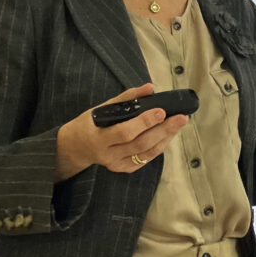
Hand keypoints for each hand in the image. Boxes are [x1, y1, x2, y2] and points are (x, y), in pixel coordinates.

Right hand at [55, 83, 189, 179]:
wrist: (74, 148)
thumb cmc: (89, 124)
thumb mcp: (101, 108)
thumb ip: (126, 98)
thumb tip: (150, 88)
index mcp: (99, 139)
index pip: (125, 132)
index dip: (144, 122)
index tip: (161, 111)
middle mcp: (108, 155)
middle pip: (141, 143)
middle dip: (163, 130)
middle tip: (181, 117)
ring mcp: (117, 165)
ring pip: (146, 152)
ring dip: (166, 137)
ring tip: (179, 123)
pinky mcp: (124, 169)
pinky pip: (146, 158)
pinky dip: (159, 146)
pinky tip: (168, 134)